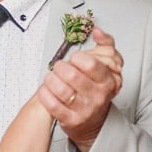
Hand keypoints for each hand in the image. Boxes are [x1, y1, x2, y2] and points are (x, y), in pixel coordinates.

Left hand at [39, 29, 122, 151]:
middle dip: (60, 68)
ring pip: (60, 90)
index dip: (77, 58)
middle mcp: (97, 96)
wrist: (93, 120)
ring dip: (50, 80)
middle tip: (59, 68)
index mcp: (107, 80)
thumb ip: (105, 44)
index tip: (74, 60)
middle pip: (71, 75)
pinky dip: (45, 93)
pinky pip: (51, 104)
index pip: (89, 64)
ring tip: (52, 78)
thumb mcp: (106, 64)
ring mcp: (84, 110)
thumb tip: (97, 30)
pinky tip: (48, 90)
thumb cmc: (95, 89)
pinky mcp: (70, 120)